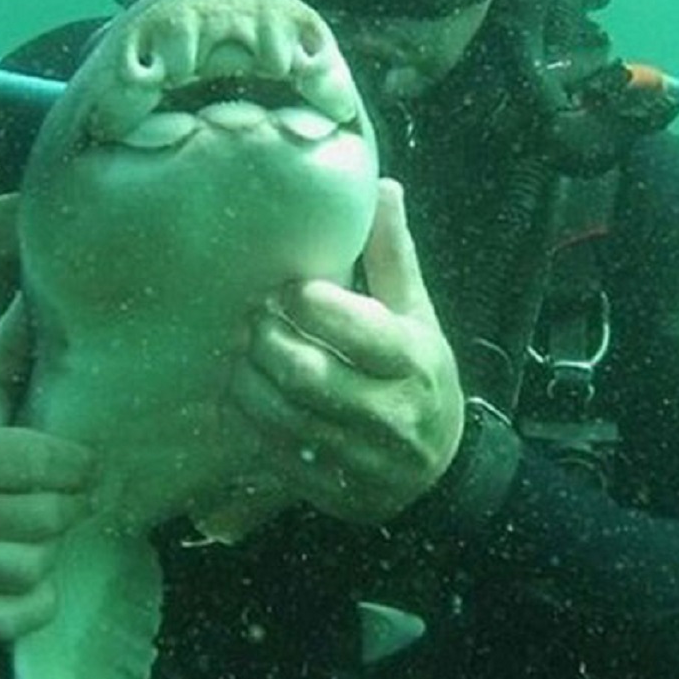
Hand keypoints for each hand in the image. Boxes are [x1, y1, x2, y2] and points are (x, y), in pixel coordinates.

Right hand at [0, 295, 97, 641]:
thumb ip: (13, 344)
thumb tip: (41, 279)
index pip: (38, 462)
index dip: (75, 461)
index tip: (84, 458)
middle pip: (47, 517)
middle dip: (69, 503)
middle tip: (69, 493)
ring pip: (35, 566)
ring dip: (50, 549)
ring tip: (42, 527)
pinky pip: (22, 616)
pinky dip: (36, 599)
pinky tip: (31, 572)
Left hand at [230, 178, 463, 523]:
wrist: (442, 470)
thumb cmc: (419, 374)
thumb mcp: (416, 313)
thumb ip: (392, 254)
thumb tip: (381, 185)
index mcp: (414, 361)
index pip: (356, 327)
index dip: (308, 302)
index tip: (284, 286)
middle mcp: (393, 414)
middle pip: (307, 375)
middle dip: (265, 342)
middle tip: (247, 320)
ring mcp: (363, 461)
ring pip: (283, 420)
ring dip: (246, 384)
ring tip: (236, 357)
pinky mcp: (336, 493)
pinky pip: (276, 460)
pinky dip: (249, 427)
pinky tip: (239, 400)